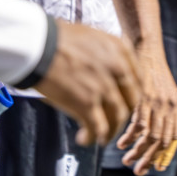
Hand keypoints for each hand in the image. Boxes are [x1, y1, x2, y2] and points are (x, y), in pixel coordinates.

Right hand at [33, 20, 140, 146]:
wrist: (39, 45)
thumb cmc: (58, 38)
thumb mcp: (92, 36)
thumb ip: (105, 52)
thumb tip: (105, 69)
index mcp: (120, 49)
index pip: (137, 79)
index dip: (130, 94)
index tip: (122, 102)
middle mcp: (118, 68)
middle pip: (130, 100)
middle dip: (122, 113)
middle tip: (112, 120)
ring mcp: (104, 87)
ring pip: (117, 118)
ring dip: (110, 130)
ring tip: (100, 136)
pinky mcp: (87, 104)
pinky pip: (98, 128)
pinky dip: (92, 137)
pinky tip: (84, 139)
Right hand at [115, 42, 176, 174]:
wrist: (145, 41)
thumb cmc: (148, 63)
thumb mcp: (160, 86)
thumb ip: (158, 105)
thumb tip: (148, 128)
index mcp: (175, 102)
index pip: (174, 137)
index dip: (166, 154)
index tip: (157, 168)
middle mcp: (170, 103)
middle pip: (163, 141)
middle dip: (150, 159)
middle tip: (138, 170)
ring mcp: (157, 100)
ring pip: (151, 136)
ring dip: (138, 152)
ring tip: (127, 160)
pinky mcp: (144, 96)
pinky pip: (139, 125)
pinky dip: (130, 138)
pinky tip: (121, 143)